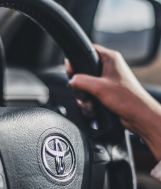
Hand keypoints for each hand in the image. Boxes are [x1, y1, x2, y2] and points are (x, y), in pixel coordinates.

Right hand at [66, 44, 160, 160]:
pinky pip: (91, 96)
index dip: (76, 61)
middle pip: (83, 72)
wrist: (138, 116)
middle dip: (80, 87)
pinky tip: (93, 110)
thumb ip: (81, 81)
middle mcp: (108, 68)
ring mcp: (107, 82)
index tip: (71, 72)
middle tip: (82, 94)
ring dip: (84, 99)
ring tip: (90, 105)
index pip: (87, 51)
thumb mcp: (99, 87)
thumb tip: (71, 81)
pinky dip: (89, 104)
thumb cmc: (126, 99)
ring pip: (85, 87)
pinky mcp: (106, 94)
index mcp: (109, 59)